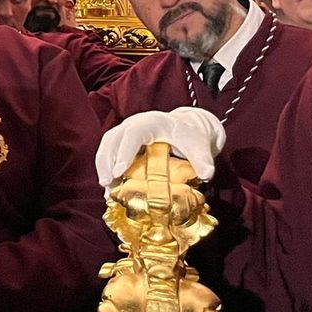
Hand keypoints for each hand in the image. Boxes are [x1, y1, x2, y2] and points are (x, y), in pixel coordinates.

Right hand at [94, 106, 224, 189]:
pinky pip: (109, 152)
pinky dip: (107, 168)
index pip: (133, 134)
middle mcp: (134, 124)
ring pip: (107, 145)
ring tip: (106, 189)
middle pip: (112, 139)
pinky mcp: (123, 142)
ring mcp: (126, 131)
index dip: (124, 152)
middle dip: (107, 162)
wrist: (187, 129)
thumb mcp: (199, 145)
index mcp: (151, 122)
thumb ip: (203, 158)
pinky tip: (110, 187)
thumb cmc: (191, 136)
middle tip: (107, 184)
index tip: (119, 172)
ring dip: (103, 166)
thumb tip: (207, 174)